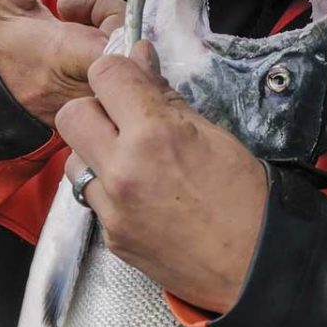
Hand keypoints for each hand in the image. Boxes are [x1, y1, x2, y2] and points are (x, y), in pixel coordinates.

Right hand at [0, 0, 127, 124]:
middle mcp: (88, 88)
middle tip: (75, 13)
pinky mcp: (100, 114)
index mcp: (67, 56)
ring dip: (110, 41)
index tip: (82, 7)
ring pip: (132, 67)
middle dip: (111, 21)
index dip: (113, 14)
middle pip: (133, 48)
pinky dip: (109, 64)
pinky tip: (81, 55)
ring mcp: (96, 105)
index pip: (124, 37)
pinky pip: (124, 87)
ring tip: (75, 31)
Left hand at [55, 42, 269, 313]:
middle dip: (94, 109)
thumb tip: (140, 59)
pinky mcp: (109, 235)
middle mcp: (123, 169)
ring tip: (132, 161)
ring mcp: (112, 207)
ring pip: (73, 159)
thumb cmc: (246, 199)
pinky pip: (91, 197)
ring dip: (95, 151)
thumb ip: (165, 97)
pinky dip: (107, 189)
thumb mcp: (213, 134)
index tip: (130, 80)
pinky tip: (139, 194)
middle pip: (71, 115)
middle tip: (122, 119)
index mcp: (154, 135)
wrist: (255, 268)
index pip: (105, 76)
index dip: (117, 71)